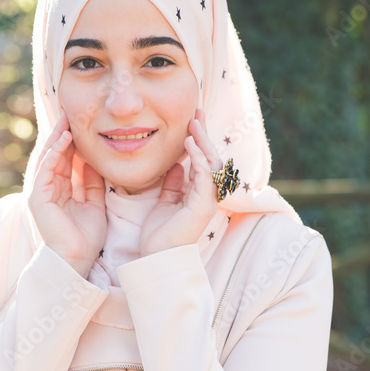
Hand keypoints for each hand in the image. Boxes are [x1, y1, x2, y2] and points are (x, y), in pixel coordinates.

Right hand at [27, 109, 106, 277]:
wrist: (77, 259)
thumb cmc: (86, 236)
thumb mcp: (94, 203)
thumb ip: (92, 181)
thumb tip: (94, 159)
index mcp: (61, 190)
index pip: (66, 159)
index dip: (73, 141)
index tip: (83, 122)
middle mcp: (48, 188)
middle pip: (56, 154)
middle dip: (63, 133)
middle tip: (72, 111)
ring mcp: (41, 191)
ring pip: (48, 157)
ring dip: (58, 137)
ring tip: (68, 118)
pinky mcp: (37, 196)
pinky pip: (46, 168)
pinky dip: (55, 152)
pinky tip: (65, 138)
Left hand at [139, 109, 222, 257]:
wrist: (157, 257)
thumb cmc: (159, 234)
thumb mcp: (165, 202)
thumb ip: (173, 184)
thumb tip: (177, 166)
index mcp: (198, 195)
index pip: (202, 162)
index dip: (199, 141)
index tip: (192, 121)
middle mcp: (207, 196)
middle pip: (211, 159)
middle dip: (204, 135)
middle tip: (197, 113)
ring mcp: (207, 201)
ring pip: (212, 164)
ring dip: (202, 142)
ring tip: (193, 124)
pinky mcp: (203, 205)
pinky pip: (205, 176)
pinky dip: (197, 158)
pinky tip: (189, 144)